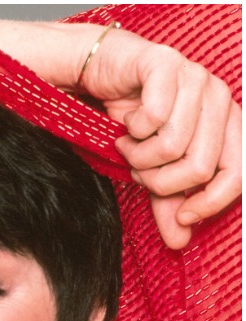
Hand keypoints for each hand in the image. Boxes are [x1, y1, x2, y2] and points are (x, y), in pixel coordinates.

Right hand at [80, 29, 240, 249]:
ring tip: (127, 146)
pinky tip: (126, 124)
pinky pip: (154, 116)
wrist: (101, 74)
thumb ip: (168, 203)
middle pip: (199, 167)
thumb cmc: (132, 121)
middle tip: (138, 170)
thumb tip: (179, 242)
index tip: (180, 215)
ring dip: (139, 156)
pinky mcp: (167, 65)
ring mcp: (196, 78)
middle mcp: (220, 98)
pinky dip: (132, 130)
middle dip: (158, 180)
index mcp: (228, 123)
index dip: (209, 202)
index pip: (237, 174)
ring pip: (173, 145)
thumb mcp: (153, 169)